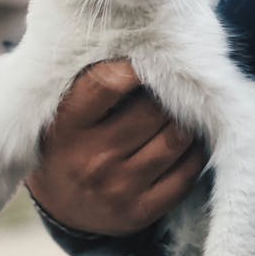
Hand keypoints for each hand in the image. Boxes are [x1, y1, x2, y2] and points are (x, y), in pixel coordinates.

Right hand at [25, 60, 205, 236]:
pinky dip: (194, 153)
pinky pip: (186, 174)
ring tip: (181, 112)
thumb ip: (92, 82)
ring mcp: (118, 189)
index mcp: (67, 127)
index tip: (147, 59)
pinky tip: (186, 143)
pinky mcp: (140, 212)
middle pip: (152, 111)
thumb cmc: (67, 142)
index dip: (135, 66)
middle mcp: (92, 159)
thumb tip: (144, 43)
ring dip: (185, 122)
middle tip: (173, 86)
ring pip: (175, 140)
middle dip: (167, 94)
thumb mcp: (62, 113)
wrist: (60, 208)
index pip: (107, 83)